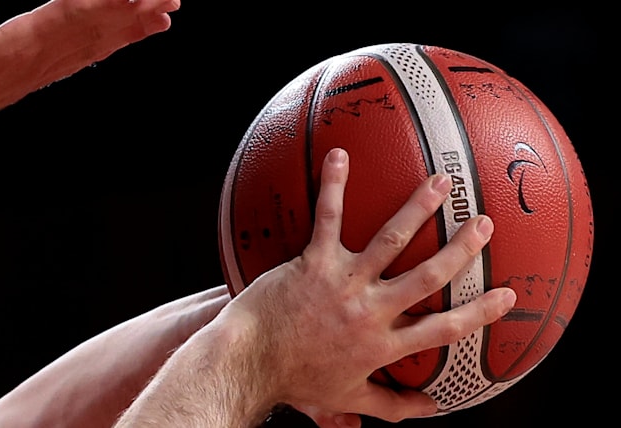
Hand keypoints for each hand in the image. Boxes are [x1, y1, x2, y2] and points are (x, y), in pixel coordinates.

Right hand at [0, 0, 179, 136]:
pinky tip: (129, 38)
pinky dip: (113, 45)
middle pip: (99, 27)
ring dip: (133, 27)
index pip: (76, 10)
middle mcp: (42, 58)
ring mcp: (44, 70)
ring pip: (98, 44)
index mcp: (21, 42)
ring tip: (166, 14)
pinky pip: (85, 58)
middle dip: (137, 8)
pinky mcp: (40, 77)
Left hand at [229, 147, 516, 422]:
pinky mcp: (313, 262)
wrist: (248, 363)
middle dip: (460, 248)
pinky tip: (340, 156)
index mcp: (383, 344)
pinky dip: (334, 186)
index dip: (480, 312)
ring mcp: (343, 283)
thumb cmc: (295, 380)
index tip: (507, 295)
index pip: (444, 329)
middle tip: (483, 223)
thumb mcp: (348, 399)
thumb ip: (392, 405)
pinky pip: (327, 219)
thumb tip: (430, 411)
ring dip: (416, 209)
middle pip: (427, 276)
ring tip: (440, 183)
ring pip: (389, 241)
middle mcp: (370, 311)